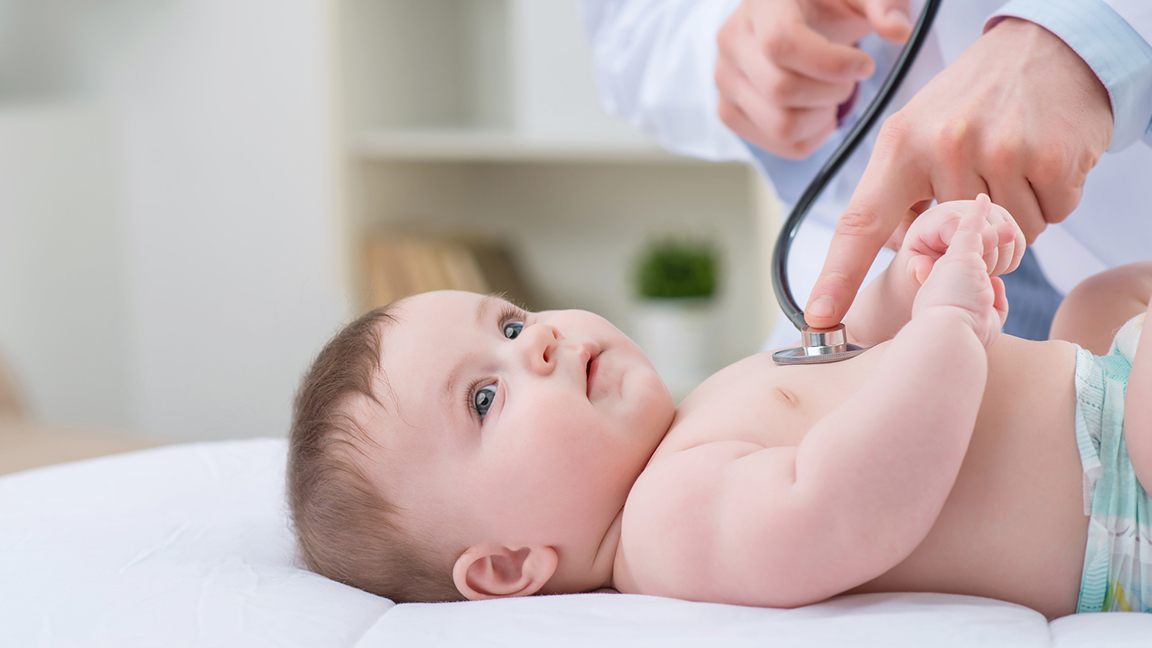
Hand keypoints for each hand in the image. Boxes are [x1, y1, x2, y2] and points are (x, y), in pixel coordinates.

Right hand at [715, 0, 913, 158]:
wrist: (791, 15)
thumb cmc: (827, 3)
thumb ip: (884, 2)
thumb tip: (899, 30)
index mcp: (762, 4)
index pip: (781, 44)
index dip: (830, 64)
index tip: (864, 64)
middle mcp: (732, 41)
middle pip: (782, 90)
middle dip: (832, 92)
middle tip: (849, 79)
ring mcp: (725, 81)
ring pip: (780, 125)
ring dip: (822, 118)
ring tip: (832, 94)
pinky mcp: (729, 111)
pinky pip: (778, 144)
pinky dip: (811, 137)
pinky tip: (819, 111)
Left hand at [805, 17, 1112, 327]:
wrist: (1046, 48)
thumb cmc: (971, 101)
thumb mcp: (916, 132)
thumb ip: (901, 196)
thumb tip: (913, 264)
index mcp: (900, 145)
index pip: (861, 222)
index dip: (838, 275)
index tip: (822, 318)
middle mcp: (945, 146)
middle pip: (950, 244)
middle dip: (965, 233)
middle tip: (977, 181)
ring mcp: (1001, 151)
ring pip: (1005, 239)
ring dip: (1012, 218)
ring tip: (1010, 165)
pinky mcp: (1053, 159)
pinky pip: (1050, 219)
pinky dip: (1050, 201)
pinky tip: (1041, 161)